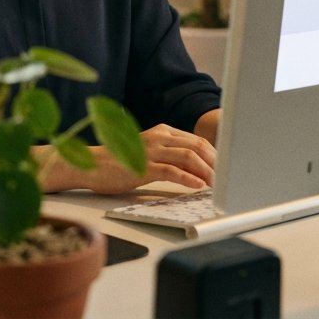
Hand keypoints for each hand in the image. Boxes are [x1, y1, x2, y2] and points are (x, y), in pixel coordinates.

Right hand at [39, 124, 215, 194]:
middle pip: (198, 146)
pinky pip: (172, 171)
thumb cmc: (118, 162)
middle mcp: (159, 136)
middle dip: (216, 163)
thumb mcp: (147, 152)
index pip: (197, 140)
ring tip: (217, 184)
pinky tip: (198, 186)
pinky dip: (189, 179)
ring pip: (189, 157)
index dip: (215, 155)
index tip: (225, 169)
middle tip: (227, 178)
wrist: (91, 165)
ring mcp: (151, 150)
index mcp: (162, 131)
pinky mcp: (143, 166)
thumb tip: (195, 169)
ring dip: (207, 172)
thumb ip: (168, 155)